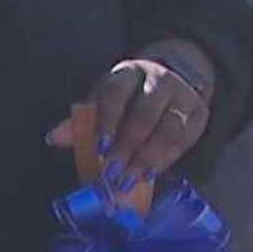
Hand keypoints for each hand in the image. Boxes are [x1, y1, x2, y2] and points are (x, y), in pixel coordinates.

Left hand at [45, 50, 210, 187]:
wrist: (168, 80)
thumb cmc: (127, 96)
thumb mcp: (102, 100)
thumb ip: (80, 121)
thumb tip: (53, 138)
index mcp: (127, 73)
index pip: (116, 95)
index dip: (108, 122)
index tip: (100, 148)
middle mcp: (157, 80)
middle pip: (145, 114)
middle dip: (128, 146)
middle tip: (115, 172)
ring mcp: (181, 95)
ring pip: (169, 129)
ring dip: (149, 157)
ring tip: (132, 178)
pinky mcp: (199, 113)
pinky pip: (184, 140)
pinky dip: (166, 159)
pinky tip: (150, 173)